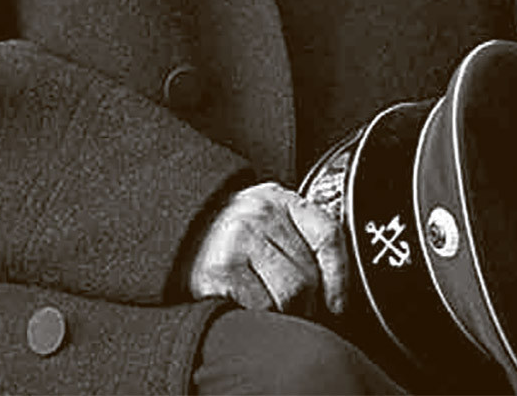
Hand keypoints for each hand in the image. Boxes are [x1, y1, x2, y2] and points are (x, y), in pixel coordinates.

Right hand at [188, 181, 347, 316]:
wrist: (177, 231)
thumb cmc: (229, 234)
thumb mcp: (268, 218)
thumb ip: (299, 236)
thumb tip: (336, 287)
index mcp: (280, 199)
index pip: (327, 236)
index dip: (340, 277)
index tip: (338, 303)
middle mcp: (261, 214)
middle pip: (309, 275)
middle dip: (307, 304)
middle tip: (293, 309)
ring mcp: (239, 239)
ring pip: (289, 295)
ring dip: (284, 314)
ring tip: (269, 307)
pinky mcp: (221, 269)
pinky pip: (261, 308)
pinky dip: (259, 316)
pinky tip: (246, 305)